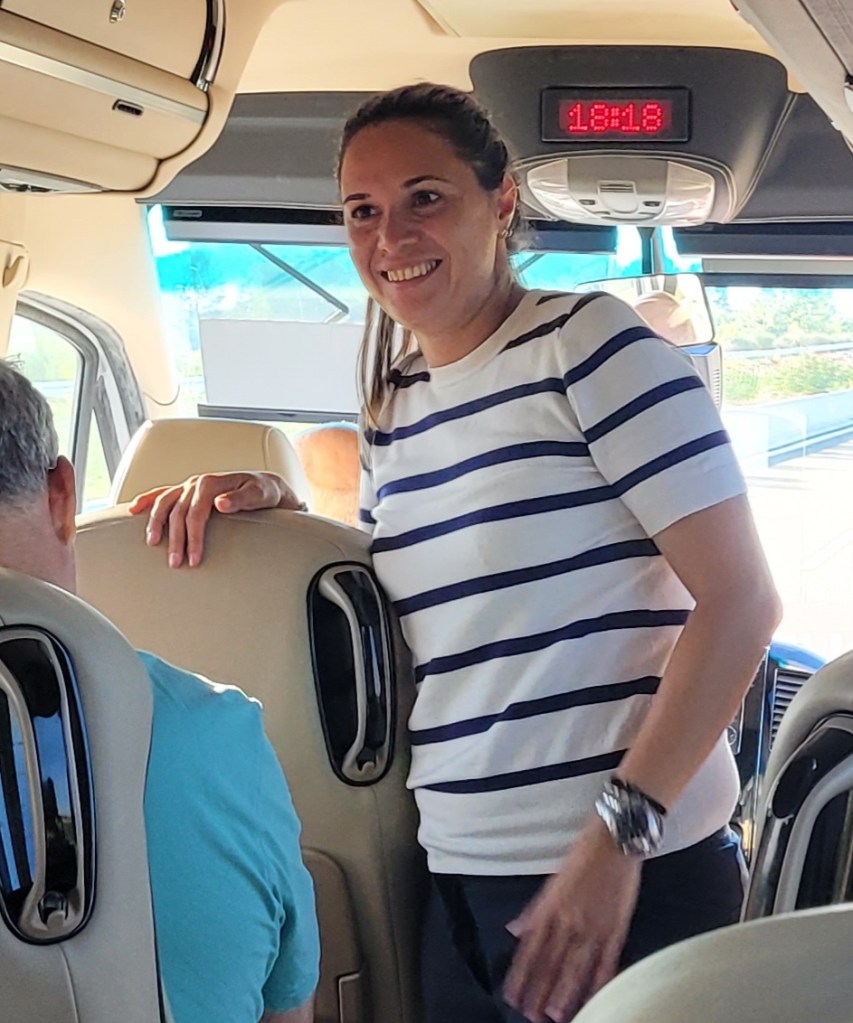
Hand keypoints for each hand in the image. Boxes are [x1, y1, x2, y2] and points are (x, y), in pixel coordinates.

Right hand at [128, 471, 303, 567]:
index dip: (193, 537)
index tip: (194, 560)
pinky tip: (133, 510)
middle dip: (176, 540)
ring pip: (165, 503)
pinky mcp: (187, 490)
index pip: (195, 513)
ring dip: (156, 523)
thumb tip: (220, 503)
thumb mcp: (260, 495)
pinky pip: (162, 494)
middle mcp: (197, 482)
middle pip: (178, 512)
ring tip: (153, 544)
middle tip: (175, 564)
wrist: (266, 486)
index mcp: (211, 483)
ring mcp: (190, 485)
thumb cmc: (265, 492)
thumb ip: (241, 498)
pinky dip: (147, 500)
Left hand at [503, 818, 640, 1022]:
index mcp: (551, 904)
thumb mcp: (553, 877)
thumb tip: (515, 930)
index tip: (511, 995)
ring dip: (564, 991)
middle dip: (540, 990)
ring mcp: (594, 924)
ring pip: (576, 965)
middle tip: (530, 1015)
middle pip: (551, 961)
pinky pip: (607, 960)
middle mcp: (569, 918)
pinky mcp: (617, 927)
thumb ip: (535, 909)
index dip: (521, 973)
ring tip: (554, 1015)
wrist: (616, 837)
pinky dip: (599, 980)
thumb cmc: (583, 852)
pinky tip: (592, 997)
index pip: (531, 947)